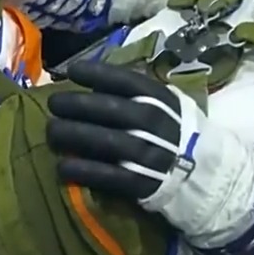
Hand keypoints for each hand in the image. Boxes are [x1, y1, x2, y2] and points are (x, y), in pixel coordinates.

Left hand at [46, 61, 182, 198]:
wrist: (201, 171)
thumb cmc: (171, 129)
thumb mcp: (164, 103)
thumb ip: (134, 91)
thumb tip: (92, 79)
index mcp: (160, 100)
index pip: (126, 81)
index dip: (97, 74)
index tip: (72, 71)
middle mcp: (155, 124)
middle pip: (110, 110)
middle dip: (77, 105)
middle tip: (54, 103)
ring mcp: (149, 155)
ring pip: (106, 142)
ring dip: (74, 135)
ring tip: (52, 132)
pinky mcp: (142, 183)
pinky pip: (109, 176)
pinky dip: (84, 171)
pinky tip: (63, 167)